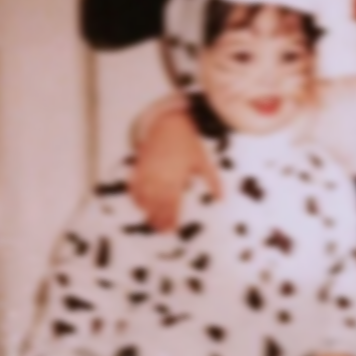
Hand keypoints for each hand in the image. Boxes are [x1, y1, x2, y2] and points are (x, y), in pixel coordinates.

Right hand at [130, 108, 221, 231]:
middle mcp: (160, 176)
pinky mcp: (139, 166)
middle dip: (159, 219)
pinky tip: (139, 205)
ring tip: (150, 222)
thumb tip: (221, 197)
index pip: (173, 203)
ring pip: (144, 197)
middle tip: (161, 231)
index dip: (172, 218)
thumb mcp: (203, 161)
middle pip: (157, 204)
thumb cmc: (187, 143)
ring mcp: (147, 172)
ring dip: (147, 211)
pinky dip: (135, 196)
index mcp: (176, 177)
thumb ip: (213, 180)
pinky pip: (134, 185)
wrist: (168, 124)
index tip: (173, 229)